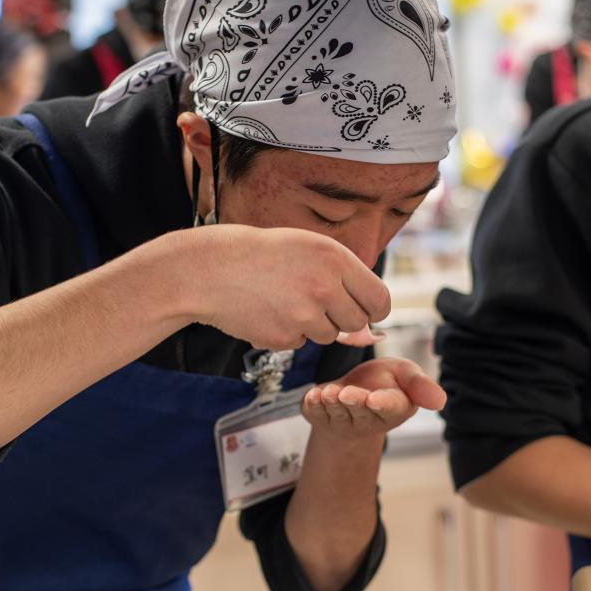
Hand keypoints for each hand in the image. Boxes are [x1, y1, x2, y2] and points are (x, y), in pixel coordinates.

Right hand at [184, 225, 390, 350]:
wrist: (211, 271)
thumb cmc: (263, 255)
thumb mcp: (308, 247)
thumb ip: (342, 274)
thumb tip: (371, 316)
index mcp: (334, 258)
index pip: (379, 299)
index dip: (373, 308)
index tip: (364, 309)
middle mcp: (324, 287)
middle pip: (357, 322)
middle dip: (343, 317)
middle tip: (317, 302)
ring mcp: (304, 315)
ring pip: (329, 335)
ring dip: (314, 325)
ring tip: (285, 300)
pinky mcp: (285, 337)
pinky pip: (301, 343)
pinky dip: (289, 332)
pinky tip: (268, 311)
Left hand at [302, 357, 445, 439]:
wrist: (354, 388)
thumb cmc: (384, 381)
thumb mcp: (404, 374)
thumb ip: (419, 385)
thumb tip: (440, 401)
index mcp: (394, 409)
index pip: (390, 408)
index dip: (382, 404)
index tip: (374, 399)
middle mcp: (368, 420)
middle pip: (360, 412)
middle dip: (353, 403)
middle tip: (346, 394)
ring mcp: (343, 422)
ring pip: (337, 415)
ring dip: (331, 404)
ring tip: (328, 392)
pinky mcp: (321, 418)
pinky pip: (315, 415)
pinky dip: (312, 406)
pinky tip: (311, 396)